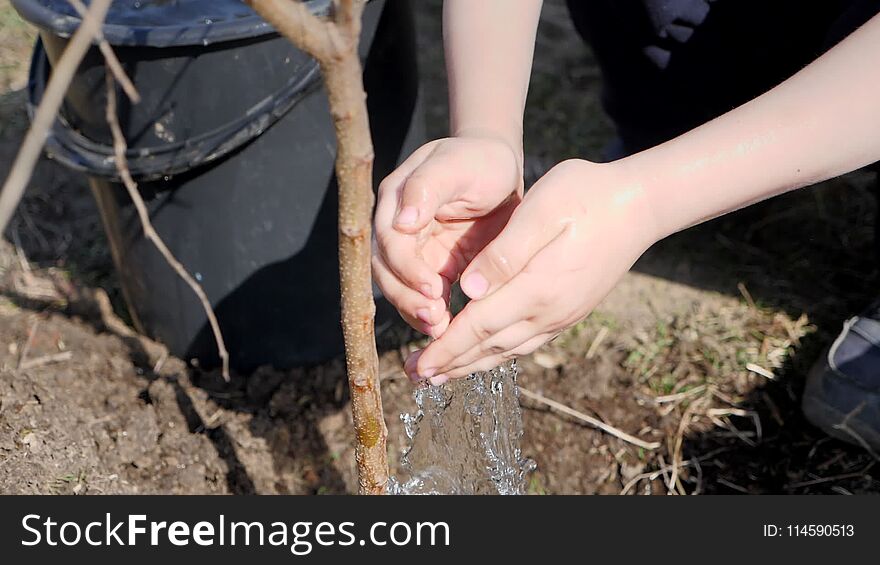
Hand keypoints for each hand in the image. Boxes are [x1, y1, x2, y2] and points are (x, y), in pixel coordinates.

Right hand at [372, 133, 522, 335]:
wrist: (502, 170)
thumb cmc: (480, 161)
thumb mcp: (458, 165)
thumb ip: (428, 187)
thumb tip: (401, 222)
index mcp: (395, 199)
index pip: (390, 241)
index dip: (407, 268)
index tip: (434, 288)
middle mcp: (397, 227)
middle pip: (387, 271)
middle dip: (407, 298)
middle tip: (435, 319)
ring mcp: (413, 249)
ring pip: (400, 288)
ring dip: (416, 311)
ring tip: (441, 330)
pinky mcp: (432, 266)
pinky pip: (423, 296)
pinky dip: (432, 313)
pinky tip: (449, 328)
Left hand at [404, 159, 659, 382]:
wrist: (640, 205)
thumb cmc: (586, 196)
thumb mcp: (542, 210)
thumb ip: (504, 252)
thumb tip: (468, 290)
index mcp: (538, 287)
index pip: (479, 326)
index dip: (446, 348)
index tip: (418, 365)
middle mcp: (550, 311)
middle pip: (490, 347)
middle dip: (450, 364)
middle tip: (416, 377)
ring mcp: (563, 315)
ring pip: (508, 349)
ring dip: (472, 364)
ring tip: (441, 374)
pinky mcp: (570, 310)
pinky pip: (527, 342)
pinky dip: (499, 352)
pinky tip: (485, 353)